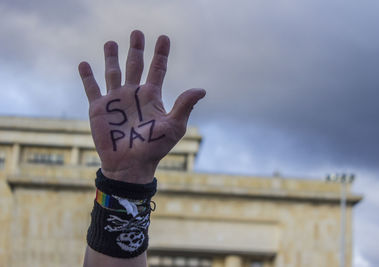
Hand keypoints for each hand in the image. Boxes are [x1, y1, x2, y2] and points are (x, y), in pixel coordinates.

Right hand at [78, 30, 205, 182]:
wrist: (131, 165)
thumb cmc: (154, 148)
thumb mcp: (173, 126)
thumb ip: (184, 106)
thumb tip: (202, 89)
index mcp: (152, 96)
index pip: (158, 69)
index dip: (161, 53)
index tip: (163, 37)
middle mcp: (134, 94)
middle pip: (135, 65)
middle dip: (136, 49)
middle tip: (137, 32)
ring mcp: (115, 100)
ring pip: (113, 72)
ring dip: (111, 57)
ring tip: (111, 42)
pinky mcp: (99, 108)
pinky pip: (92, 88)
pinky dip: (87, 76)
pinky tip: (84, 64)